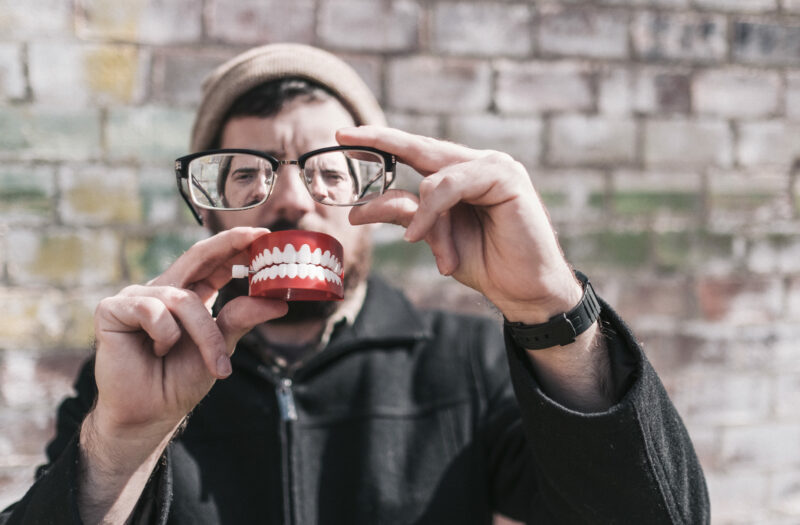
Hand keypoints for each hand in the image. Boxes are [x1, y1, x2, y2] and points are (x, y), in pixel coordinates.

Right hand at [91, 227, 287, 437]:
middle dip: (227, 244)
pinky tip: (155, 351)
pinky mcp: (112, 309)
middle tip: (257, 237)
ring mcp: (136, 297)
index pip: (214, 263)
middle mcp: (163, 291)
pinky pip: (152, 310)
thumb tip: (279, 303)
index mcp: (188, 296)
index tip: (265, 236)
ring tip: (212, 363)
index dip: (236, 246)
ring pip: (184, 299)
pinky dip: (164, 335)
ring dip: (204, 334)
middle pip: (197, 256)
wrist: (150, 413)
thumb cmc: (180, 380)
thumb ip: (241, 320)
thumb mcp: (220, 347)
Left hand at [338, 126, 580, 322]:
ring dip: (422, 212)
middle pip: (422, 147)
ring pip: (435, 174)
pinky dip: (432, 208)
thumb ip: (406, 214)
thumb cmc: (486, 262)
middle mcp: (477, 164)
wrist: (525, 289)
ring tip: (416, 239)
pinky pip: (452, 184)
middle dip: (381, 141)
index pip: (417, 152)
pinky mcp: (506, 176)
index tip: (344, 136)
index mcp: (462, 175)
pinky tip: (422, 234)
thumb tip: (360, 209)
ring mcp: (494, 166)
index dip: (383, 142)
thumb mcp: (435, 237)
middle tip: (343, 135)